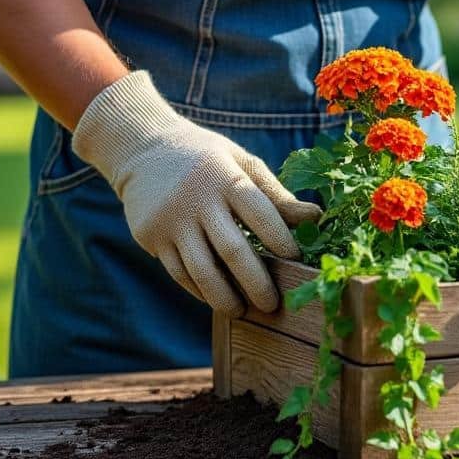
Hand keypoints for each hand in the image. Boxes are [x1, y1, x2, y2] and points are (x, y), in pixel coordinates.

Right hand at [73, 72, 320, 313]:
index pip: (260, 213)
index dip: (281, 240)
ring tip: (241, 311)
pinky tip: (215, 299)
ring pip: (201, 269)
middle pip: (232, 249)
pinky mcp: (150, 236)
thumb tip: (315, 218)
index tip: (297, 261)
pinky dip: (199, 290)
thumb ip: (275, 193)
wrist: (143, 148)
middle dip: (256, 282)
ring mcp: (170, 220)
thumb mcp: (241, 162)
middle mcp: (196, 199)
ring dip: (224, 296)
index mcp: (225, 176)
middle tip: (272, 304)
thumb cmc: (206, 160)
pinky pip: (178, 272)